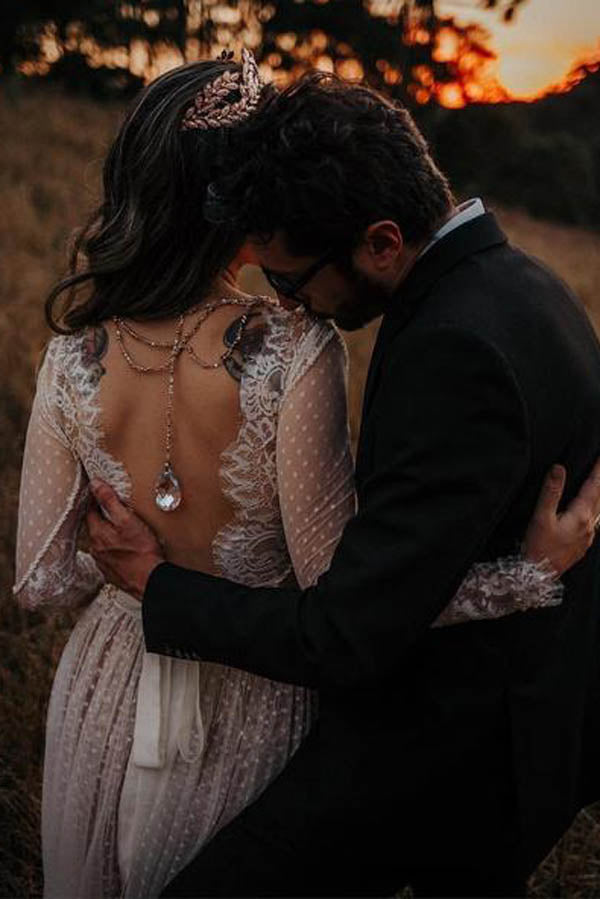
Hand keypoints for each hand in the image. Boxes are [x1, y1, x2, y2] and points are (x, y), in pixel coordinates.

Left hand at [86, 480, 164, 599]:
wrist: (150, 580)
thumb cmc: (142, 552)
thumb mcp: (128, 520)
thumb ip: (110, 501)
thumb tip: (96, 485)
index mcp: (97, 533)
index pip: (90, 511)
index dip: (96, 501)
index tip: (103, 494)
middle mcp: (96, 549)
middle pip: (95, 527)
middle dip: (103, 518)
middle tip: (116, 511)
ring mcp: (103, 563)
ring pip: (102, 543)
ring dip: (109, 535)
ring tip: (122, 529)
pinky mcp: (112, 573)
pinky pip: (109, 556)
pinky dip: (115, 550)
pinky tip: (126, 549)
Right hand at [523, 458, 599, 576]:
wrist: (536, 577)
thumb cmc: (538, 547)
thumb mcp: (541, 517)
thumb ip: (551, 492)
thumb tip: (559, 468)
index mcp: (580, 516)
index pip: (594, 487)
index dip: (598, 470)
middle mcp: (588, 526)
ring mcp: (587, 537)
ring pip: (599, 511)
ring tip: (599, 485)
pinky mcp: (582, 545)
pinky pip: (594, 522)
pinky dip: (596, 510)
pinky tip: (591, 511)